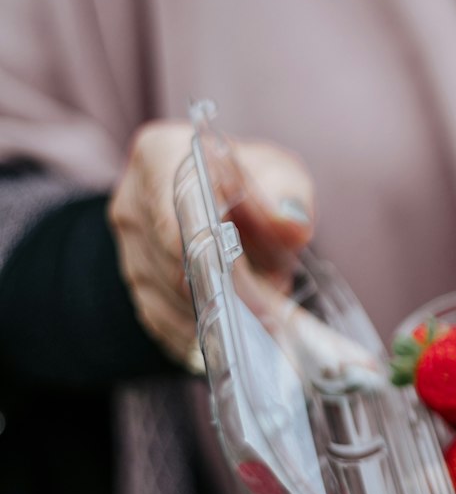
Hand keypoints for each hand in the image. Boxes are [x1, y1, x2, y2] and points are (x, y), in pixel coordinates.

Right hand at [108, 120, 314, 366]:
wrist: (227, 200)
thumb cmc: (253, 182)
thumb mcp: (279, 174)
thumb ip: (287, 195)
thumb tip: (291, 224)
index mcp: (159, 154)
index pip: (176, 215)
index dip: (215, 258)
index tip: (256, 294)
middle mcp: (131, 200)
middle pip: (171, 260)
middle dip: (222, 294)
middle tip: (270, 321)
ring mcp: (126, 244)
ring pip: (164, 295)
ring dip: (212, 315)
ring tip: (260, 327)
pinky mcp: (133, 283)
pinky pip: (158, 318)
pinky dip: (195, 334)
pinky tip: (226, 338)